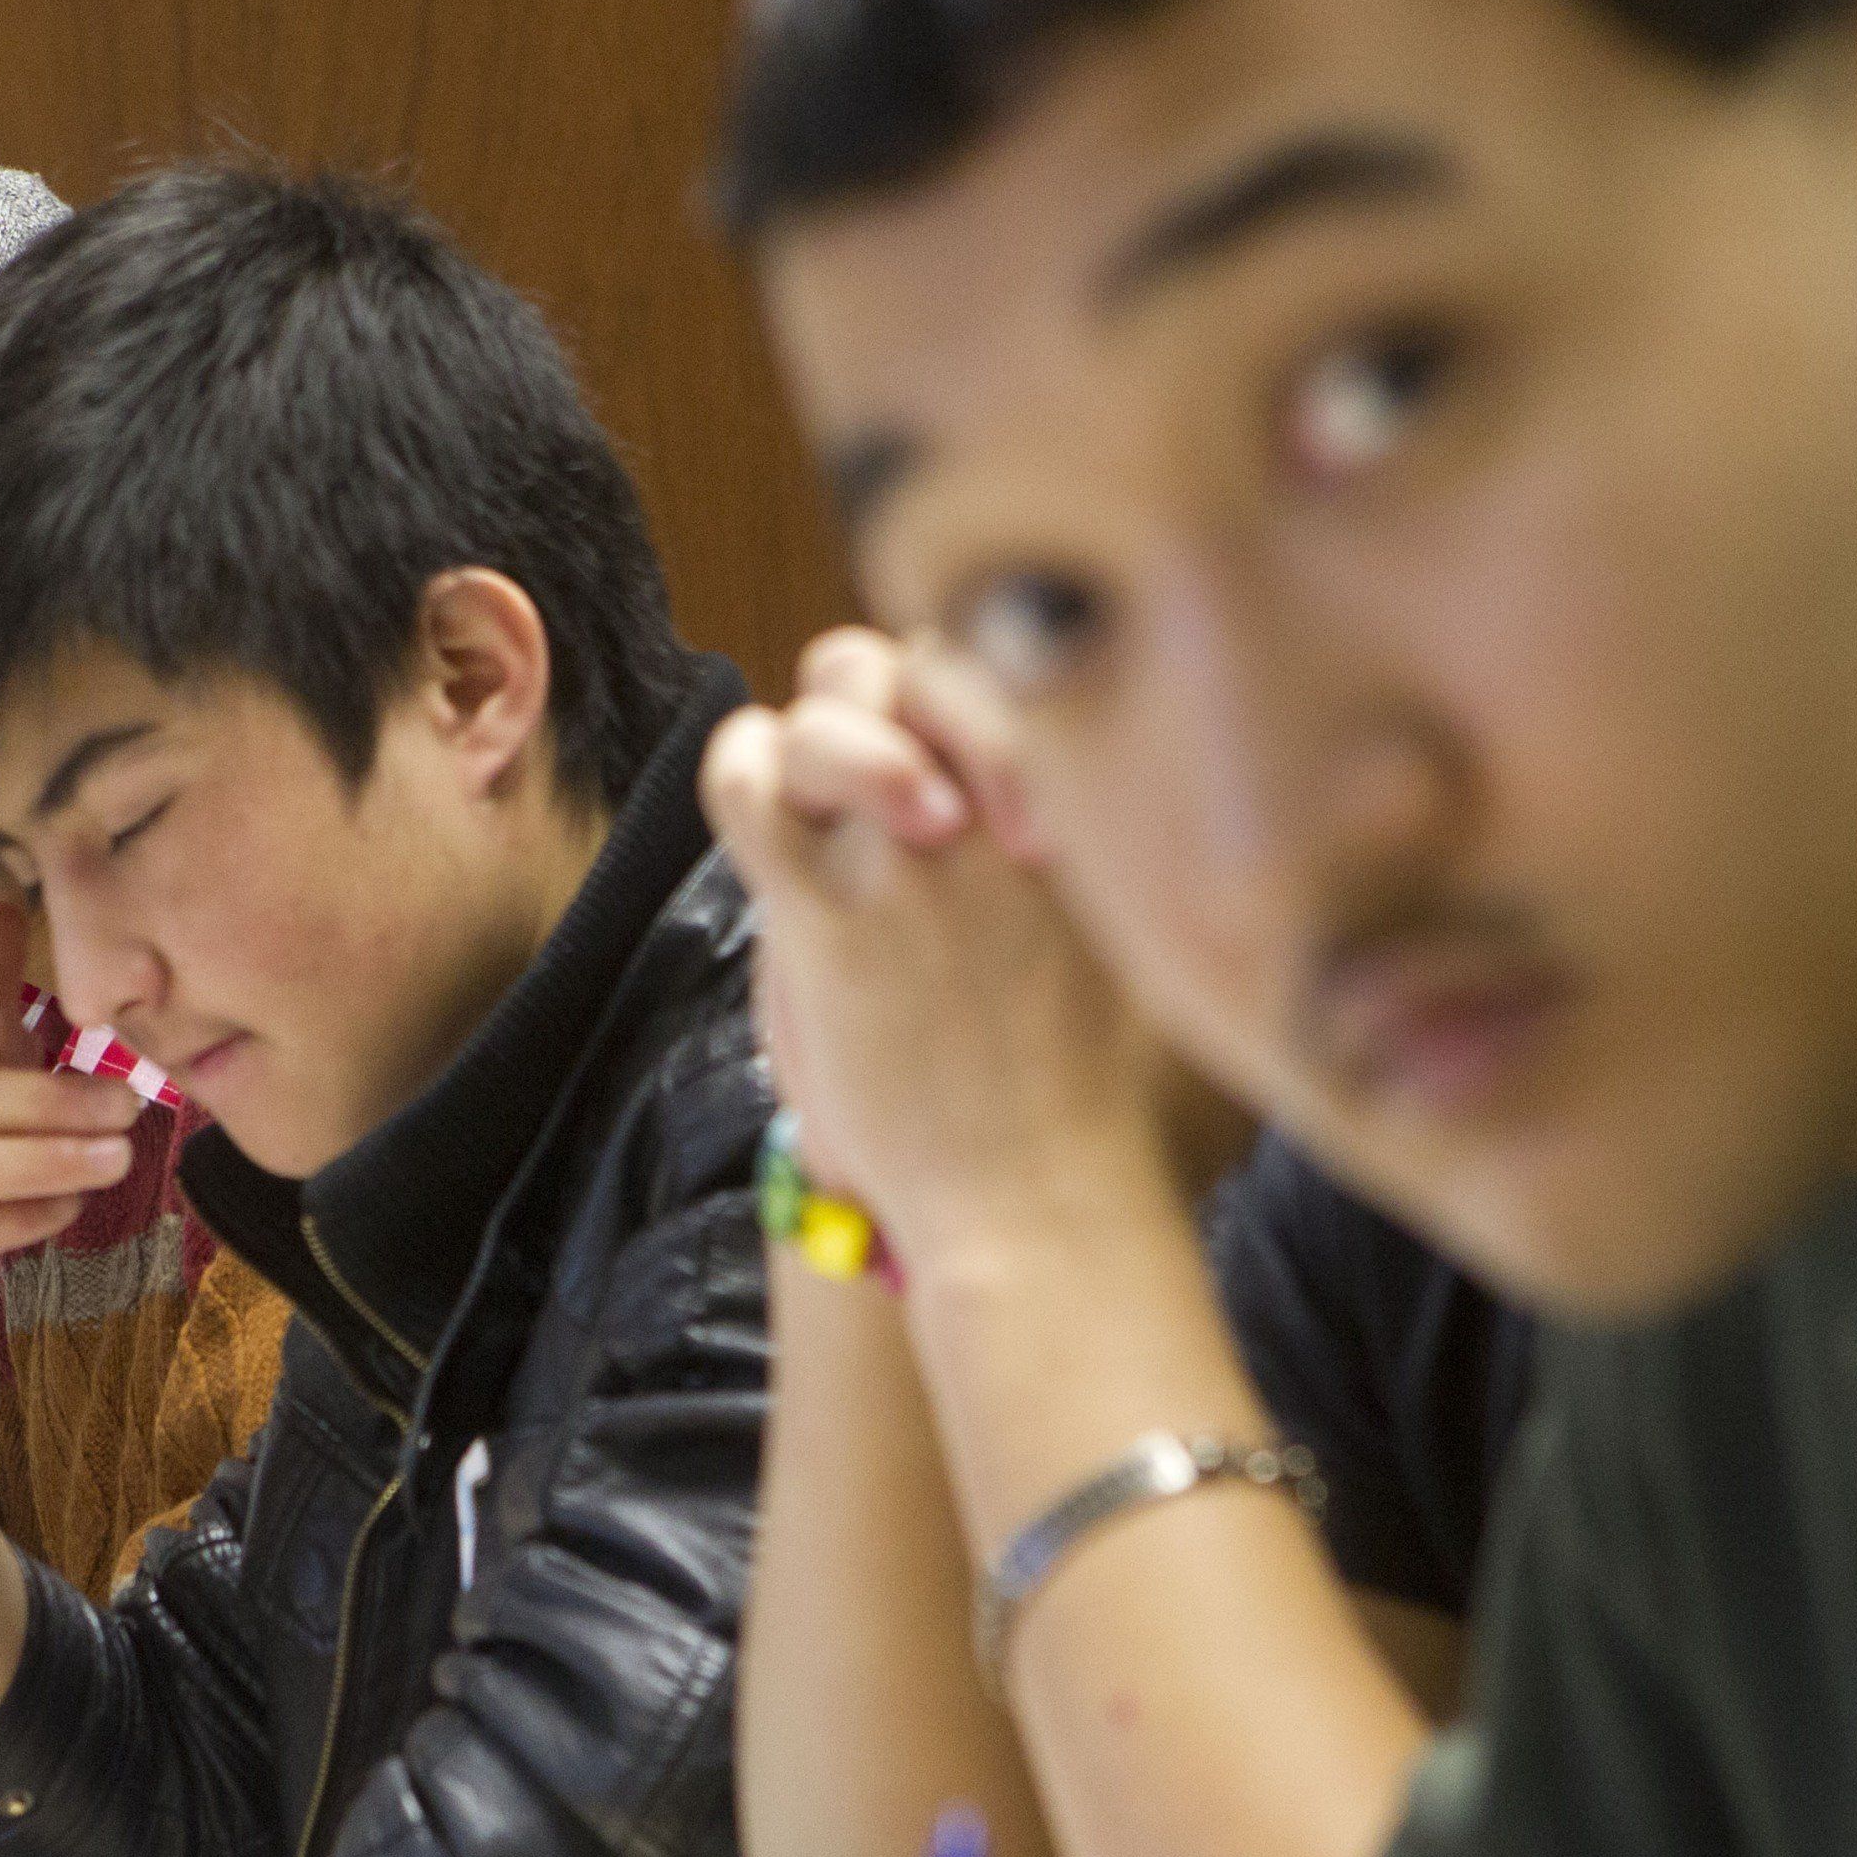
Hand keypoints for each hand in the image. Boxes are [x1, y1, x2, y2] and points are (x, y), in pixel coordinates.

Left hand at [703, 630, 1172, 1264]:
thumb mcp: (1107, 932)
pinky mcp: (829, 921)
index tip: (985, 804)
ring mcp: (907, 860)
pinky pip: (749, 782)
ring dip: (832, 739)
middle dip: (889, 700)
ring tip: (869, 829)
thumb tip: (1000, 777)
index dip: (964, 704)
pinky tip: (781, 832)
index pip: (991, 666)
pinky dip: (750, 775)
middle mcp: (994, 811)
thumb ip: (1052, 843)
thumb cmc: (1073, 1088)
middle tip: (914, 802)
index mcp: (1072, 808)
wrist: (1035, 1198)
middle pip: (912, 659)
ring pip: (833, 701)